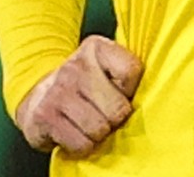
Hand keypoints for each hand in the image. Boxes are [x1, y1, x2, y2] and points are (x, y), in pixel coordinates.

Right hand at [14, 35, 143, 157]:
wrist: (37, 93)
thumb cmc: (84, 84)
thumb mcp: (105, 65)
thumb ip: (126, 72)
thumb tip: (156, 90)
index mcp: (96, 47)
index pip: (131, 71)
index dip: (128, 90)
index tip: (116, 90)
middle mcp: (75, 66)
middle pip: (118, 109)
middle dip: (114, 118)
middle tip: (102, 113)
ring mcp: (58, 90)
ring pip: (100, 129)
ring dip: (97, 134)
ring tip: (88, 122)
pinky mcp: (45, 116)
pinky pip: (81, 144)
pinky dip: (81, 145)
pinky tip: (74, 131)